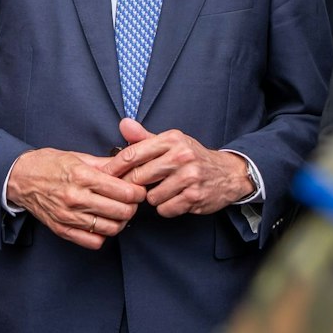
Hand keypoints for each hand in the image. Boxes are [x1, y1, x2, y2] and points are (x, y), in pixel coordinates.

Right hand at [6, 147, 146, 249]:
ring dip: (120, 222)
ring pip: (110, 228)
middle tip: (132, 202)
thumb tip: (129, 167)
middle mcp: (75, 198)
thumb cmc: (48, 164)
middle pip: (121, 212)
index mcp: (81, 176)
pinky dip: (102, 235)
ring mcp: (68, 216)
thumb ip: (105, 165)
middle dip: (133, 207)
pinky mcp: (62, 229)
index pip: (124, 191)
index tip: (139, 190)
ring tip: (118, 213)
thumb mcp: (77, 157)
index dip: (138, 192)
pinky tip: (101, 223)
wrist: (19, 178)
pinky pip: (93, 241)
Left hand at [100, 119, 251, 218]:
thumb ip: (144, 137)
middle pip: (139, 177)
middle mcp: (181, 156)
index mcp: (172, 139)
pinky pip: (165, 209)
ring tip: (163, 191)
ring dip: (153, 198)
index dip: (114, 167)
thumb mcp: (171, 142)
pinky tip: (174, 199)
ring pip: (151, 197)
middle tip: (132, 188)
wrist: (228, 173)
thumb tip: (123, 124)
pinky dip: (166, 208)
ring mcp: (189, 177)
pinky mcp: (195, 196)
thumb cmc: (193, 157)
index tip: (104, 176)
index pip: (133, 154)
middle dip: (133, 185)